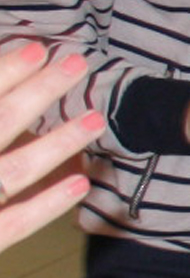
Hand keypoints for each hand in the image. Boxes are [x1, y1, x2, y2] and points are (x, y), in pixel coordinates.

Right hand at [0, 42, 103, 252]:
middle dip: (35, 93)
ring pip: (9, 174)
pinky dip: (45, 206)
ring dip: (55, 144)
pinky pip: (10, 227)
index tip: (35, 50)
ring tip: (93, 120)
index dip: (1, 74)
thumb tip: (6, 74)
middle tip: (74, 63)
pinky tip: (79, 184)